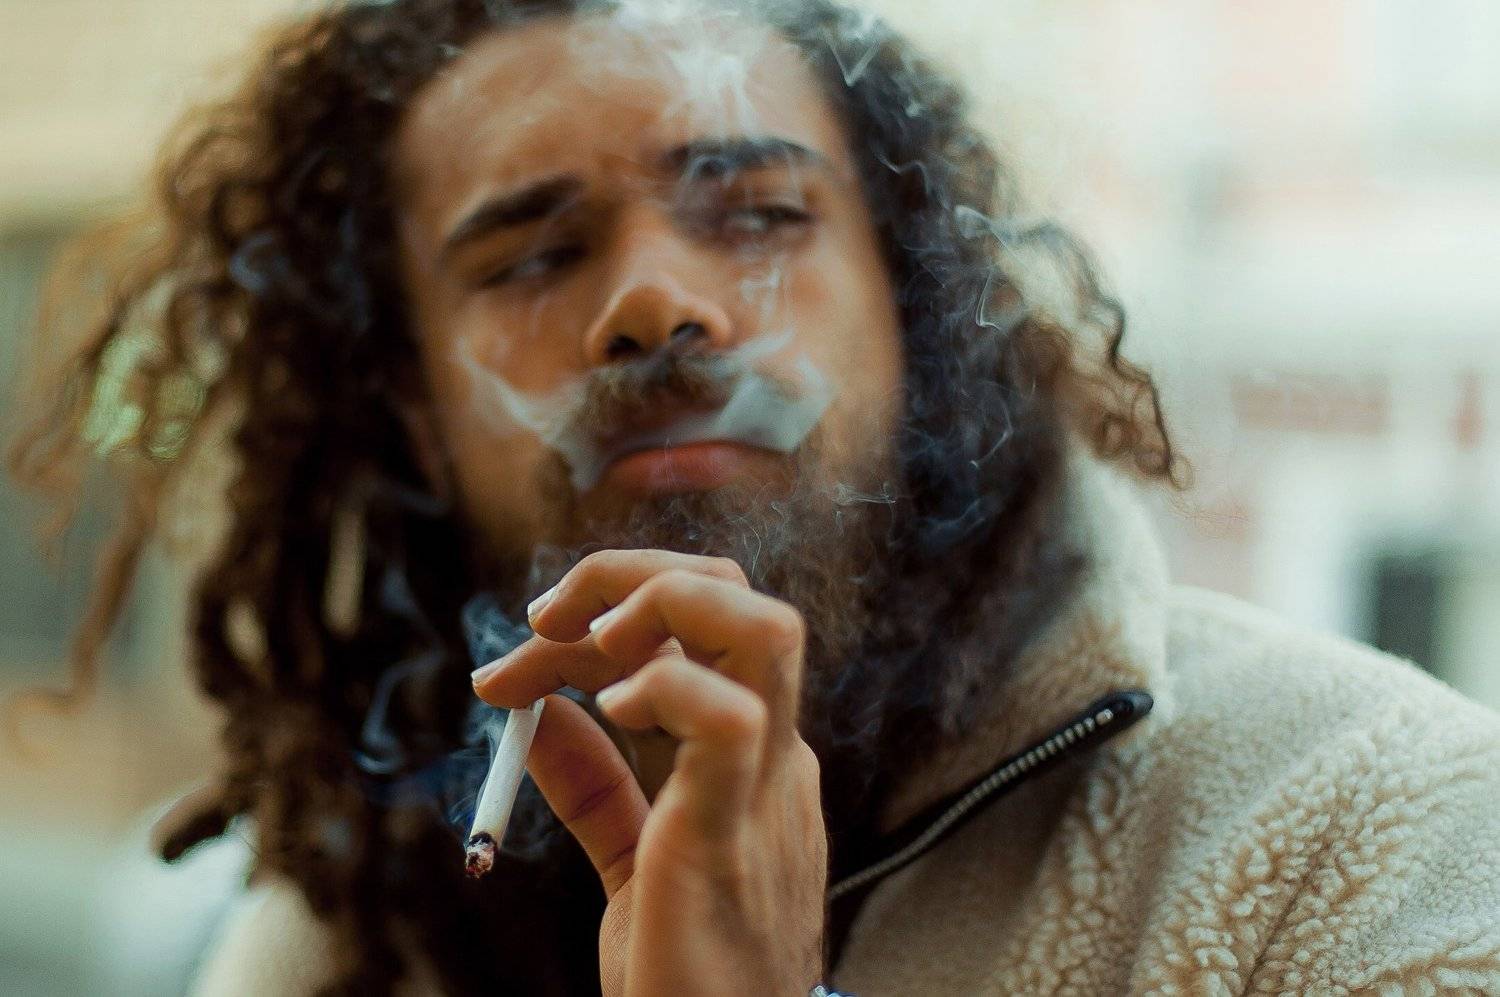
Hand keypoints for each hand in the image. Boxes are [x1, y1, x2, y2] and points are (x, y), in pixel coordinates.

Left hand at [472, 550, 827, 996]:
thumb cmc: (689, 969)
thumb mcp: (632, 859)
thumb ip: (595, 784)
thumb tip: (539, 714)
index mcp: (750, 752)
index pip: (694, 628)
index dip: (599, 618)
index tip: (511, 666)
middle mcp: (771, 750)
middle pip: (733, 596)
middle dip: (631, 576)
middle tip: (544, 618)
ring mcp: (764, 783)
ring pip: (760, 627)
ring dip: (660, 602)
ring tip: (586, 642)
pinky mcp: (734, 827)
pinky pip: (728, 718)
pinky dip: (664, 688)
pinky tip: (611, 711)